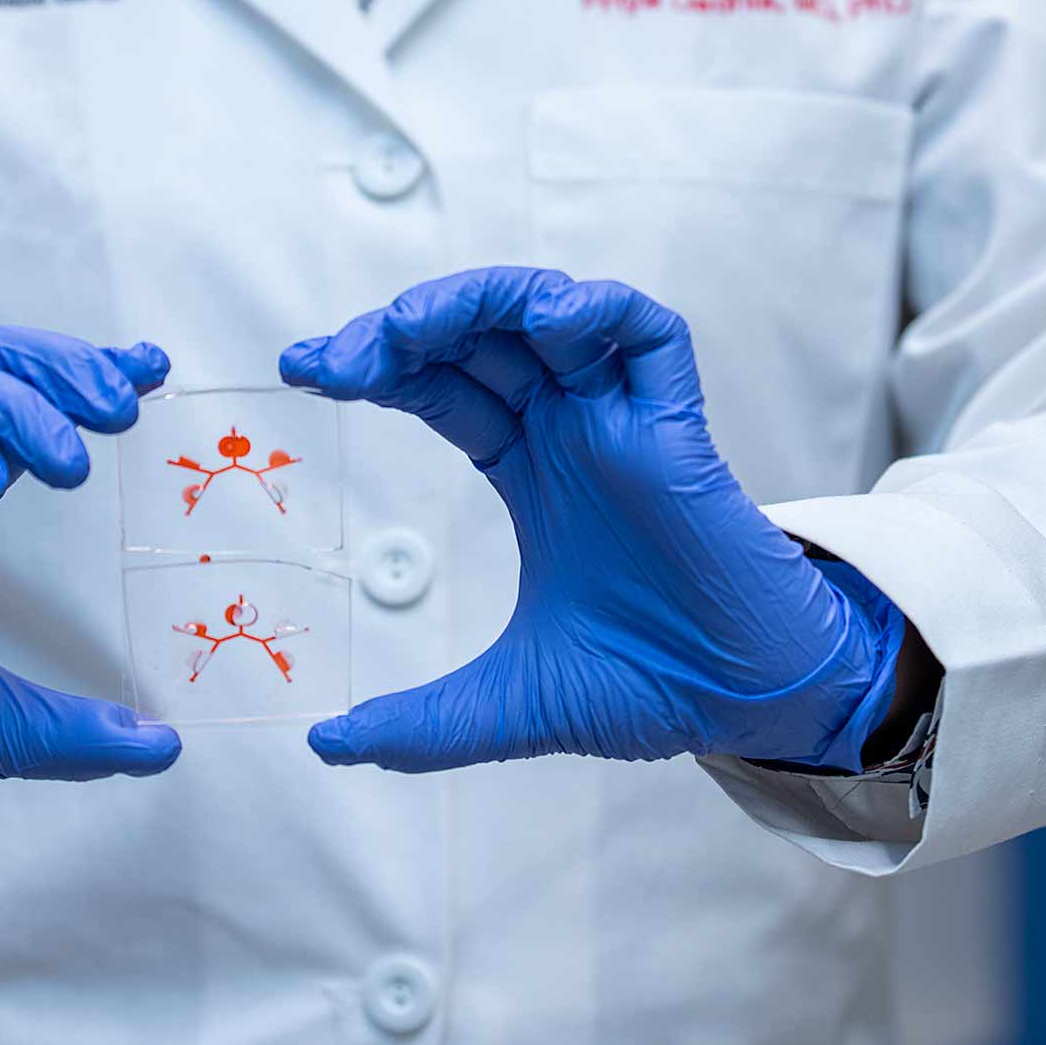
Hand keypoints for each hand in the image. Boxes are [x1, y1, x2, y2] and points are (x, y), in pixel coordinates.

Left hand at [280, 268, 902, 771]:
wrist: (743, 708)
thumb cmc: (650, 685)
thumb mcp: (507, 704)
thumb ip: (419, 724)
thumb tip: (325, 746)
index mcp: (531, 470)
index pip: (440, 384)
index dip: (373, 365)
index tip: (302, 371)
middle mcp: (573, 430)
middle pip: (482, 335)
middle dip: (405, 327)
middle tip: (339, 355)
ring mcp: (625, 423)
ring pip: (554, 312)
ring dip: (480, 298)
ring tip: (413, 327)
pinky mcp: (680, 430)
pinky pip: (650, 335)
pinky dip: (598, 311)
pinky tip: (546, 324)